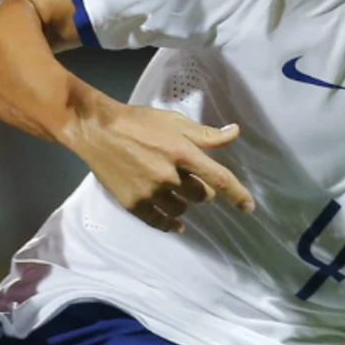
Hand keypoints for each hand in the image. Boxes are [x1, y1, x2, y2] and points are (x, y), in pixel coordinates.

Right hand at [65, 103, 252, 232]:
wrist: (96, 130)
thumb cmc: (137, 121)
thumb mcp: (173, 121)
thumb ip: (204, 133)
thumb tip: (234, 132)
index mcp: (182, 152)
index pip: (218, 178)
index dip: (237, 194)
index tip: (248, 208)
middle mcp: (169, 175)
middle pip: (201, 196)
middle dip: (201, 189)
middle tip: (190, 178)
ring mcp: (150, 192)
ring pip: (182, 208)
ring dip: (184, 202)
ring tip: (174, 190)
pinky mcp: (133, 203)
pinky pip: (159, 222)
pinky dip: (171, 224)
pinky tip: (176, 223)